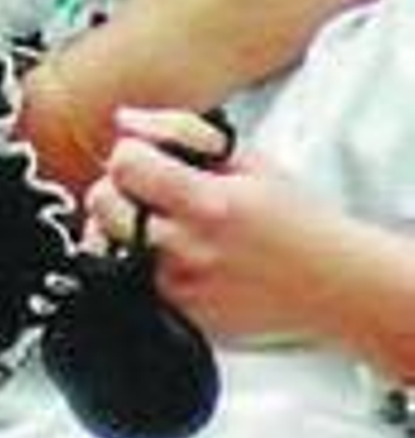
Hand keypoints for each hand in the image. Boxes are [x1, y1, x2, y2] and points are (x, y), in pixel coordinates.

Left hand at [85, 106, 338, 344]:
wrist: (335, 285)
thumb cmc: (297, 221)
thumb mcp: (250, 160)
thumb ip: (181, 131)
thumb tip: (125, 121)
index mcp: (208, 203)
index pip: (124, 164)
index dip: (131, 153)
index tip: (149, 157)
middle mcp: (188, 249)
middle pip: (103, 204)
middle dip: (119, 188)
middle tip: (149, 189)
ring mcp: (179, 288)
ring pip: (111, 244)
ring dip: (126, 227)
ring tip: (165, 223)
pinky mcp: (178, 315)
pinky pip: (132, 280)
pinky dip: (144, 262)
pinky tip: (177, 255)